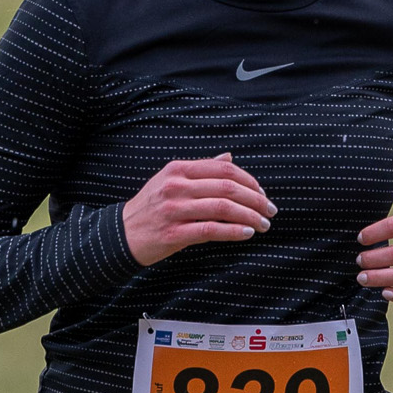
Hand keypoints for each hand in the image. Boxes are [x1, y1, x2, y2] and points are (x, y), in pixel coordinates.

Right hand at [122, 153, 276, 266]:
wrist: (121, 234)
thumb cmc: (150, 208)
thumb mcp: (170, 180)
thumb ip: (200, 169)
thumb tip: (229, 157)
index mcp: (178, 169)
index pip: (223, 169)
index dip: (249, 180)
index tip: (263, 193)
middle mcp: (177, 186)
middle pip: (228, 187)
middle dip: (256, 199)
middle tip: (271, 211)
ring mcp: (174, 209)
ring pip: (223, 208)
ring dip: (250, 216)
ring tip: (263, 225)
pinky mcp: (174, 233)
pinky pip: (211, 230)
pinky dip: (233, 231)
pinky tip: (246, 233)